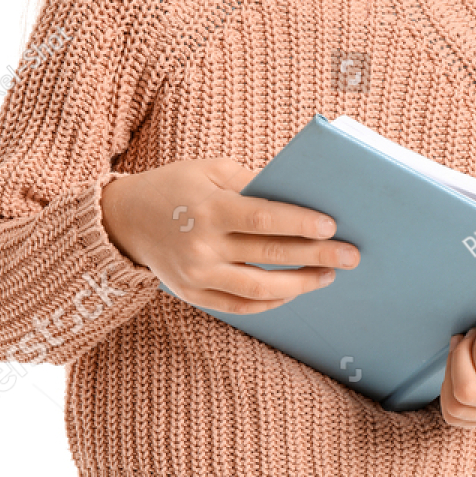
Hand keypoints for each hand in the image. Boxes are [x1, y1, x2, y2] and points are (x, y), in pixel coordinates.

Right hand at [99, 158, 358, 310]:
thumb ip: (253, 181)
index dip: (299, 223)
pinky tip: (295, 291)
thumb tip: (302, 193)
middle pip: (269, 256)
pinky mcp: (193, 295)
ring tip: (328, 275)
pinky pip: (240, 307)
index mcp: (208, 209)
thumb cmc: (177, 186)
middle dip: (316, 256)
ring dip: (300, 285)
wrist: (124, 219)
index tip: (332, 226)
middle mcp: (201, 246)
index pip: (262, 219)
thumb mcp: (211, 170)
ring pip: (259, 290)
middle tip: (351, 255)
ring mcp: (196, 276)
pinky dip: (272, 302)